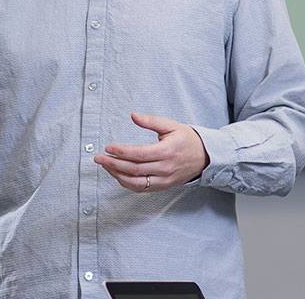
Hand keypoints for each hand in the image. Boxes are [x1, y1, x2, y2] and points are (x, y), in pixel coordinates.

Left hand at [94, 113, 208, 192]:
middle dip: (113, 164)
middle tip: (98, 158)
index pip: (139, 154)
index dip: (121, 152)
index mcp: (167, 151)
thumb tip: (133, 115)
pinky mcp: (163, 186)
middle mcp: (165, 168)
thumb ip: (151, 121)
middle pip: (134, 169)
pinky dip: (127, 183)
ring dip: (117, 175)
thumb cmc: (187, 139)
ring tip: (105, 166)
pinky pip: (141, 188)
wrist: (206, 157)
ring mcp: (164, 179)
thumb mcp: (171, 126)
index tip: (108, 147)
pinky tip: (117, 175)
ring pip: (136, 182)